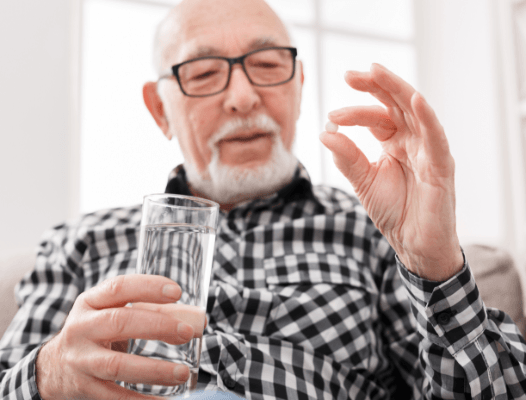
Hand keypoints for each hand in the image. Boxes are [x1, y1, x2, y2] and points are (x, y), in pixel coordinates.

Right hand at [36, 275, 204, 398]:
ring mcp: (81, 360)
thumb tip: (194, 320)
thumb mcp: (111, 312)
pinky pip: (114, 397)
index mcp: (91, 302)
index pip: (119, 288)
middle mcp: (81, 328)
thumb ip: (149, 311)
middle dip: (157, 326)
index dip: (148, 287)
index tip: (177, 292)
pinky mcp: (84, 388)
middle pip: (119, 322)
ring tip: (182, 373)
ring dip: (153, 370)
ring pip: (117, 365)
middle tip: (187, 332)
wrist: (53, 367)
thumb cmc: (96, 332)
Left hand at [320, 63, 462, 280]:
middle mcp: (413, 141)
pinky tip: (414, 99)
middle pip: (396, 104)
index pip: (376, 117)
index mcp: (394, 143)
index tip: (331, 117)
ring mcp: (429, 151)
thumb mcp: (363, 182)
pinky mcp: (441, 166)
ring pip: (416, 112)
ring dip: (397, 90)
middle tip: (350, 75)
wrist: (412, 244)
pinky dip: (427, 118)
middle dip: (375, 86)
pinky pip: (436, 137)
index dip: (354, 113)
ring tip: (376, 72)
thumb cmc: (394, 212)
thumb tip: (325, 132)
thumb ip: (347, 158)